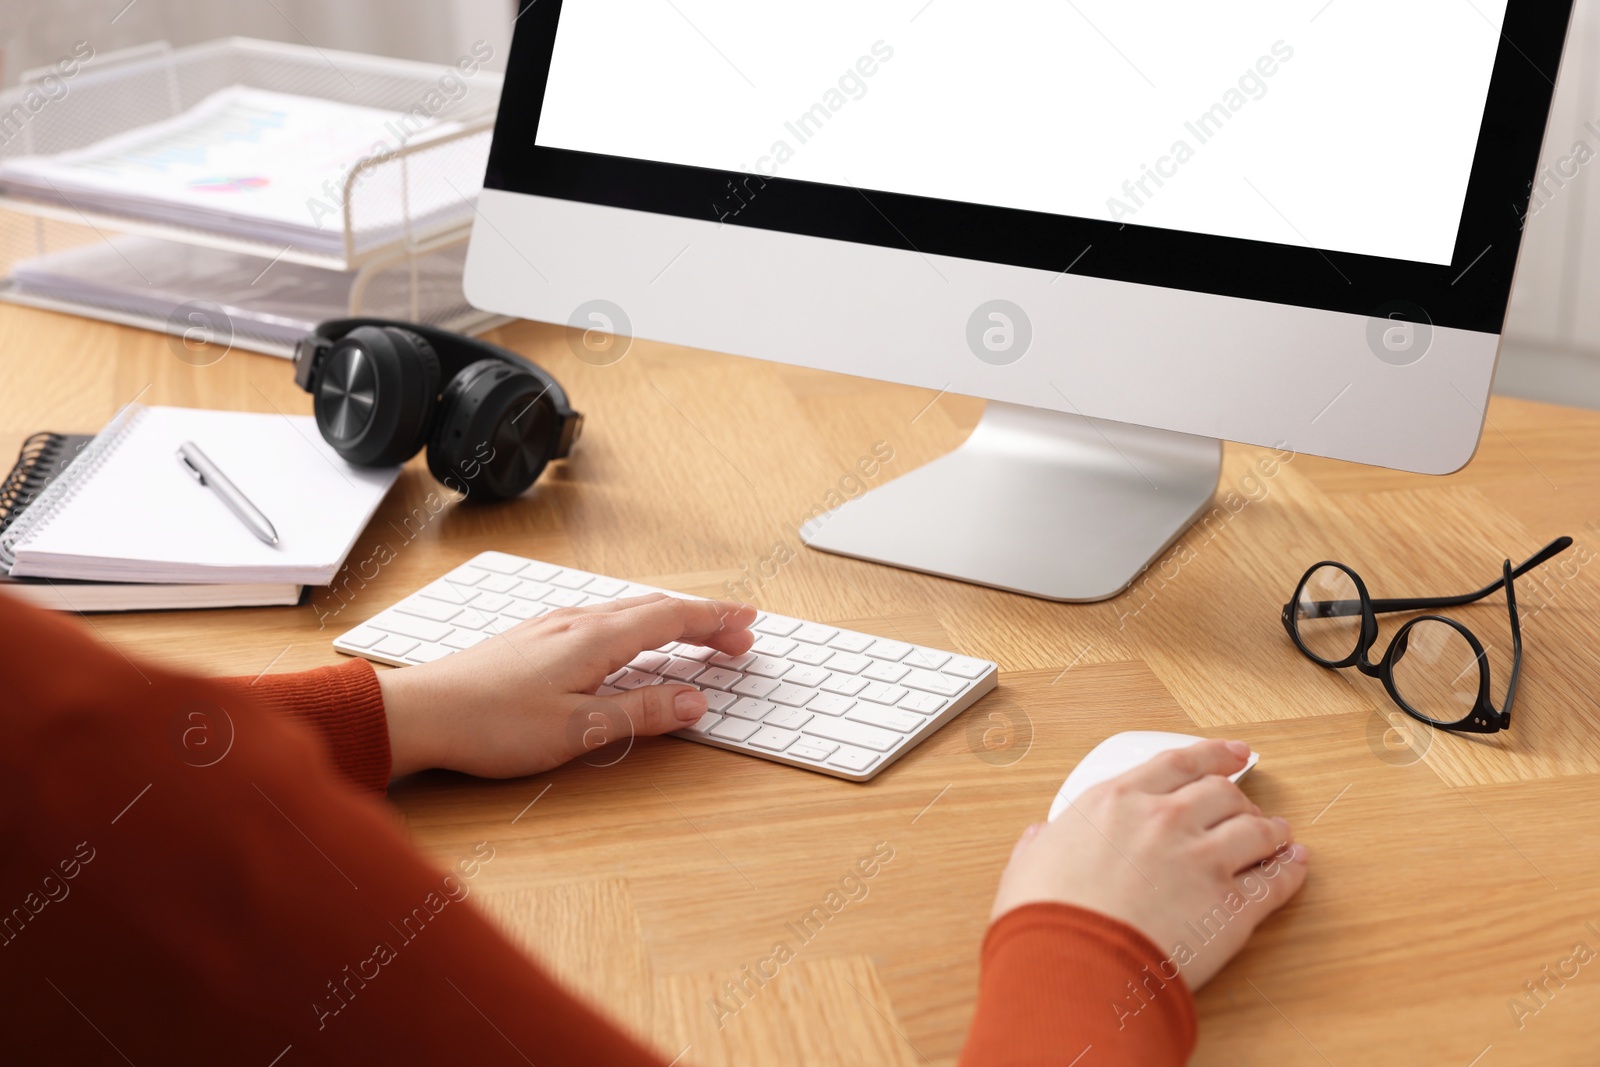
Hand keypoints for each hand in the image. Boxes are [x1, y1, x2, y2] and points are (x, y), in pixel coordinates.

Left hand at [375, 594, 755, 777]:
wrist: (422, 712)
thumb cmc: (491, 724)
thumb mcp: (579, 730)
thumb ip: (641, 714)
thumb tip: (694, 701)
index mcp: (596, 638)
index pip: (672, 618)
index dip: (715, 619)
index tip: (748, 623)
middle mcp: (577, 621)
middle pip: (655, 609)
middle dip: (701, 620)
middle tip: (736, 638)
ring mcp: (553, 625)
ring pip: (627, 611)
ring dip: (669, 622)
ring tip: (694, 639)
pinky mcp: (535, 637)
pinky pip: (602, 619)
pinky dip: (636, 626)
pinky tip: (628, 642)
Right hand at [988, 739, 1307, 989]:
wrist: (1072, 965)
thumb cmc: (1045, 918)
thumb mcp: (1027, 866)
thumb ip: (1040, 845)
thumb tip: (1038, 838)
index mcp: (1117, 801)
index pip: (1178, 763)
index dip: (1212, 754)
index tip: (1232, 752)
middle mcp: (1165, 819)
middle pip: (1222, 792)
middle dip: (1240, 795)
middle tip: (1247, 802)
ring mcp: (1204, 860)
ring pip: (1256, 829)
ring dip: (1271, 829)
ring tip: (1279, 834)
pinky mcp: (1231, 908)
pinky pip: (1275, 881)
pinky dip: (1290, 870)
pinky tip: (1295, 866)